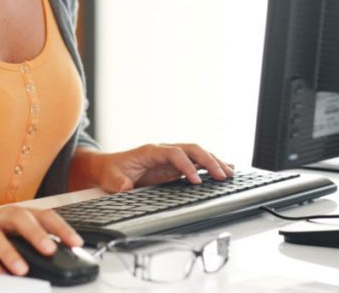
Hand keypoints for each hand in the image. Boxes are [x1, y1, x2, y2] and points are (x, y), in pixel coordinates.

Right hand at [0, 206, 82, 275]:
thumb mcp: (9, 237)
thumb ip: (29, 244)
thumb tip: (58, 257)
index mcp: (14, 215)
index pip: (42, 215)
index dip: (60, 227)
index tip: (76, 242)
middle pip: (18, 217)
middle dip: (36, 233)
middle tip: (50, 249)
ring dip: (10, 252)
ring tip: (22, 269)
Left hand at [82, 143, 232, 192]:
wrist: (109, 167)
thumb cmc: (112, 171)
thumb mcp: (112, 179)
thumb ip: (119, 184)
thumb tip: (125, 189)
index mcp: (150, 151)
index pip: (175, 153)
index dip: (187, 166)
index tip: (196, 181)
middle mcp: (163, 150)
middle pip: (191, 149)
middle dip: (208, 161)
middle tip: (222, 176)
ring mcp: (170, 157)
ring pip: (197, 153)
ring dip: (213, 161)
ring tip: (229, 173)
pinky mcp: (174, 166)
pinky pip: (196, 162)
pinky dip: (210, 165)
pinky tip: (224, 169)